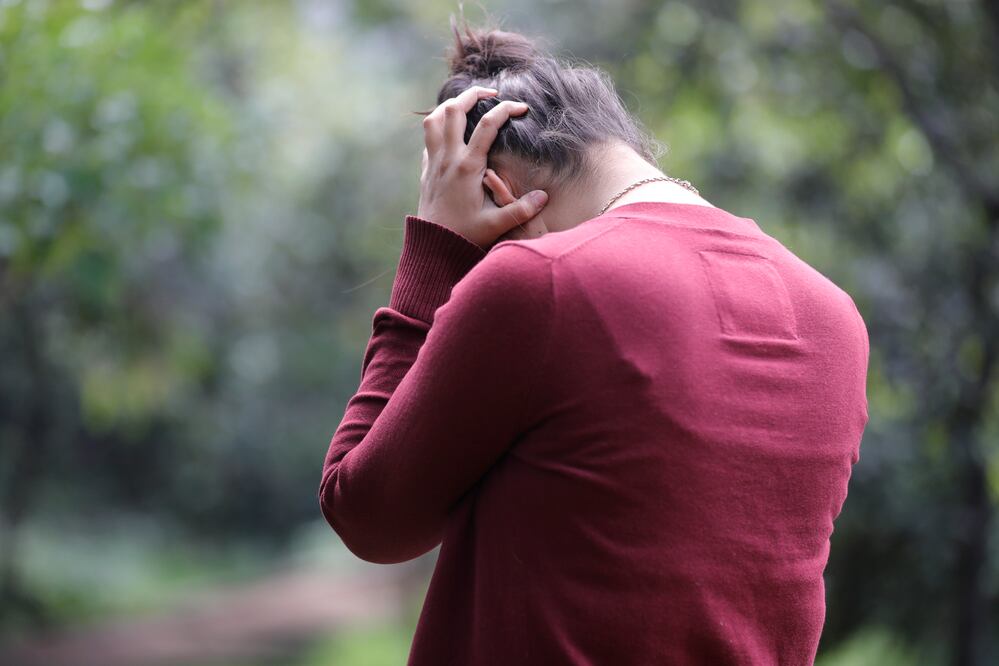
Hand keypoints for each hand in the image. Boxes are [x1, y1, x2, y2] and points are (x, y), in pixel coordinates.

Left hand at [418, 86, 548, 249]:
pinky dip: (438, 126)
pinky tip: (451, 132)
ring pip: (434, 118)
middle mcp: (448, 158)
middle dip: (473, 94)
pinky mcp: (426, 170)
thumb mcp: (497, 224)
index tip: (522, 107)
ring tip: (467, 104)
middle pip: (453, 109)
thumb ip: (521, 210)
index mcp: (468, 166)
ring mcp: (434, 162)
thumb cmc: (465, 235)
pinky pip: (427, 137)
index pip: (488, 124)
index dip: (506, 109)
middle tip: (491, 93)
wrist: (433, 247)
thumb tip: (543, 197)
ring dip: (450, 105)